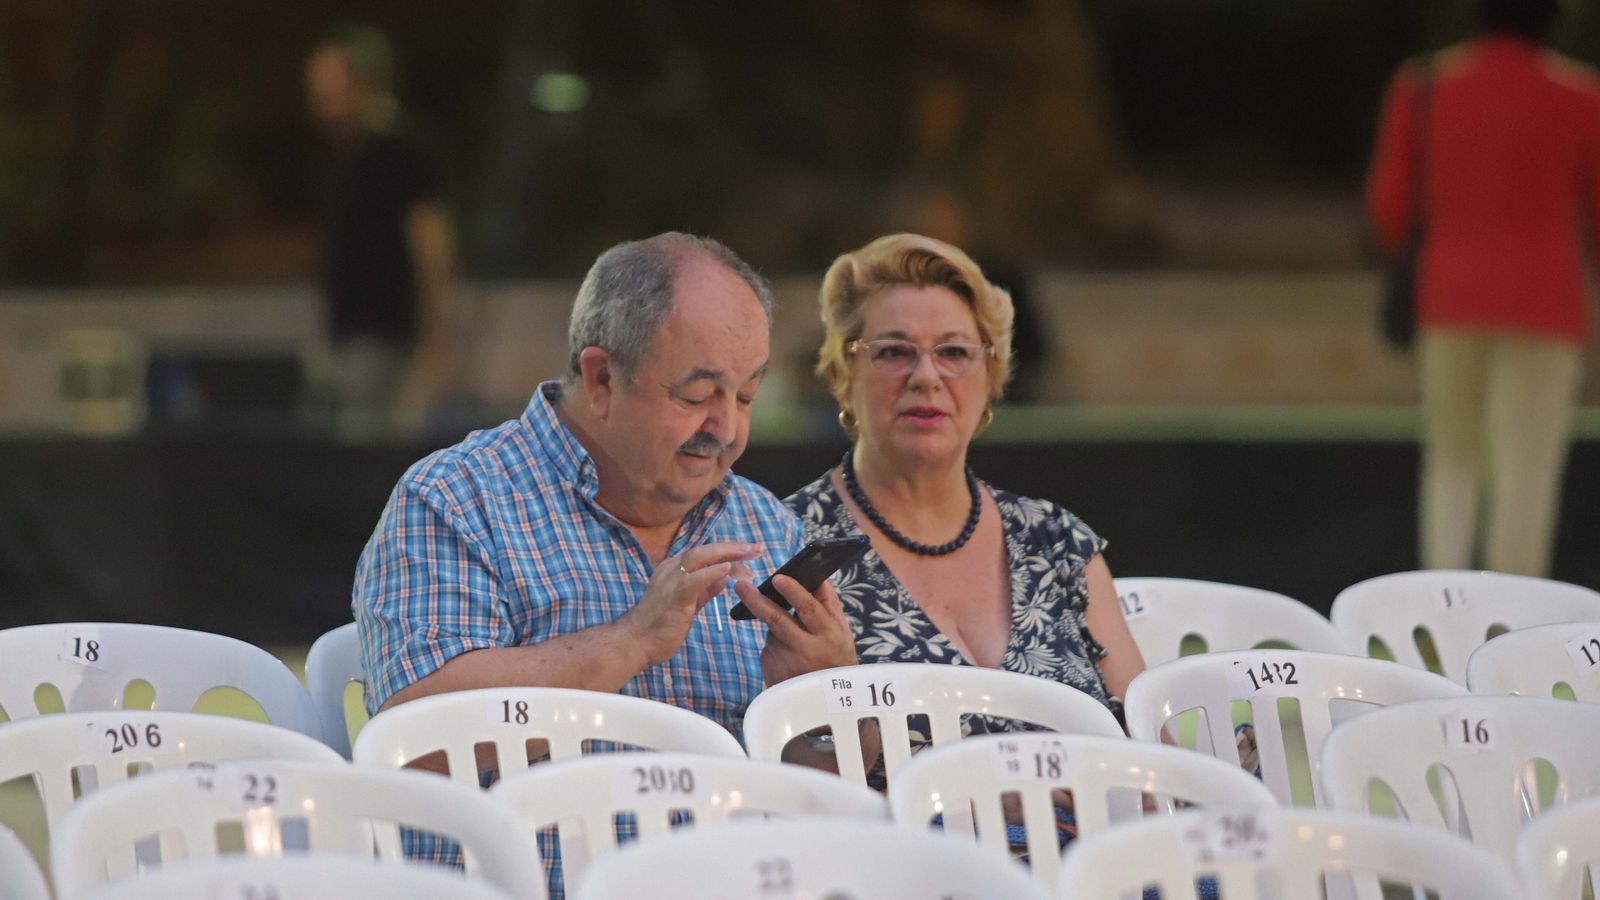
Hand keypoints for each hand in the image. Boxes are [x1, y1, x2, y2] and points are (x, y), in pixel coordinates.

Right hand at [618, 542, 763, 666]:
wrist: (635, 642)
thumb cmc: (660, 624)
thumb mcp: (689, 601)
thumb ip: (706, 587)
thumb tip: (725, 574)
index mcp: (674, 568)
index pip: (706, 554)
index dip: (730, 551)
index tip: (751, 551)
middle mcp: (671, 568)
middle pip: (706, 550)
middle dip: (734, 547)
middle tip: (758, 547)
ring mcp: (670, 580)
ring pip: (700, 557)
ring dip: (728, 554)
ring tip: (750, 553)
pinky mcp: (673, 596)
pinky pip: (694, 580)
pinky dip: (711, 572)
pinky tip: (728, 568)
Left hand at [736, 574, 857, 685]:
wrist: (826, 705)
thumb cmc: (837, 662)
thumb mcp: (842, 633)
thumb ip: (829, 604)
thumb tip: (818, 578)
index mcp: (827, 636)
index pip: (808, 609)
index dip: (792, 591)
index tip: (777, 577)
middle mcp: (806, 650)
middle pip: (777, 619)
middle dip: (756, 600)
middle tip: (740, 585)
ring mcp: (785, 662)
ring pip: (772, 632)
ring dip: (776, 627)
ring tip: (795, 642)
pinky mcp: (771, 671)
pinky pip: (769, 648)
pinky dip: (775, 645)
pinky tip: (789, 658)